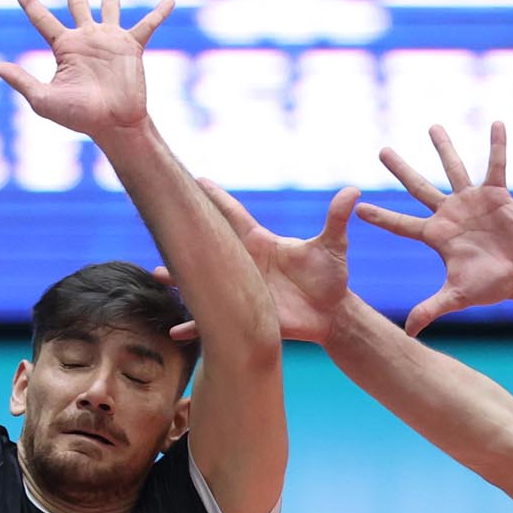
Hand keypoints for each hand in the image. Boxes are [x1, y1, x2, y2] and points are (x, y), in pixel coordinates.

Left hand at [0, 0, 172, 140]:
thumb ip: (22, 80)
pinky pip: (148, 25)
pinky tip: (169, 0)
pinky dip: (159, 12)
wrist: (113, 124)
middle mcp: (87, 39)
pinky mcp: (132, 47)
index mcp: (65, 47)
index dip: (31, 3)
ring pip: (109, 6)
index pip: (43, 19)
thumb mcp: (44, 99)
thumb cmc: (78, 116)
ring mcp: (110, 41)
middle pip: (77, 3)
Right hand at [160, 183, 360, 345]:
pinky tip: (175, 333)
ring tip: (157, 273)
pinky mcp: (244, 316)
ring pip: (202, 282)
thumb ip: (336, 219)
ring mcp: (240, 290)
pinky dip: (194, 327)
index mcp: (259, 243)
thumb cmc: (330, 276)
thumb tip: (354, 190)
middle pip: (207, 246)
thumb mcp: (332, 247)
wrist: (330, 314)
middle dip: (184, 234)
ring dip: (179, 279)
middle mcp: (243, 264)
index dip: (212, 197)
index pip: (230, 215)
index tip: (192, 179)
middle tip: (160, 217)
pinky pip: (213, 322)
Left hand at [352, 121, 512, 335]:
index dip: (381, 217)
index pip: (401, 224)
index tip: (358, 208)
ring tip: (431, 126)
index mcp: (436, 236)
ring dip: (444, 147)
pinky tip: (496, 123)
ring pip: (453, 168)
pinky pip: (496, 165)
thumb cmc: (491, 286)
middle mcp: (449, 214)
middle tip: (381, 150)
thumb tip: (408, 333)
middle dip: (400, 169)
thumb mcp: (457, 297)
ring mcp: (472, 202)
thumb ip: (431, 310)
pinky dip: (497, 145)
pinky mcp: (497, 194)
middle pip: (418, 187)